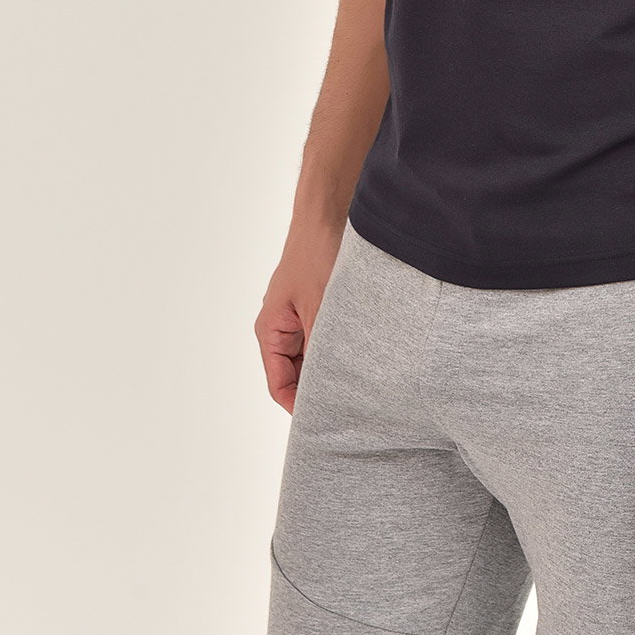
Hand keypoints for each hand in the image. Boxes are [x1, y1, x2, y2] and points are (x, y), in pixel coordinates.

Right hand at [254, 218, 343, 412]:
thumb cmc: (317, 253)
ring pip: (314, 357)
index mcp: (270, 331)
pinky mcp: (318, 306)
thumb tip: (329, 387)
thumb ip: (321, 348)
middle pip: (297, 375)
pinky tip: (363, 353)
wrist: (328, 212)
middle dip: (320, 389)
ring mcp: (300, 316)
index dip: (301, 408)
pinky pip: (326, 337)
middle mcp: (281, 328)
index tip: (327, 423)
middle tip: (351, 406)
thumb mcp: (320, 307)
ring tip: (360, 382)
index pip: (280, 386)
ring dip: (333, 366)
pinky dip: (340, 347)